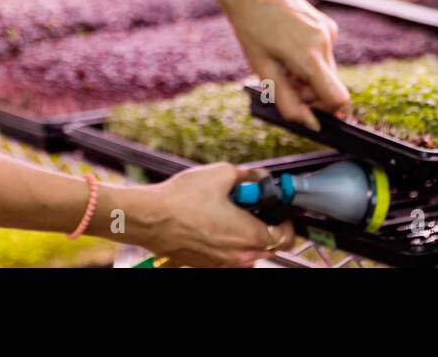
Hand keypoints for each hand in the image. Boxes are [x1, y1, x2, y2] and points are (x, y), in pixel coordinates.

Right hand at [136, 164, 295, 266]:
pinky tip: (211, 220)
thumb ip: (248, 175)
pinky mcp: (206, 264)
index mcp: (250, 236)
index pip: (286, 237)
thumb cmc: (183, 200)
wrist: (151, 218)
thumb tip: (257, 176)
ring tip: (226, 211)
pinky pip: (226, 254)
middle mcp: (240, 256)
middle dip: (263, 223)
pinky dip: (226, 240)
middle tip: (249, 204)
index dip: (286, 220)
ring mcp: (222, 263)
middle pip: (266, 244)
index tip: (278, 208)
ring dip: (243, 233)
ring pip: (245, 250)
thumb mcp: (222, 173)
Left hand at [220, 0, 350, 131]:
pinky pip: (324, 53)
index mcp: (310, 57)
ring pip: (326, 70)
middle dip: (309, 90)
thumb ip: (289, 103)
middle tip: (282, 79)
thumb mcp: (265, 73)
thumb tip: (311, 125)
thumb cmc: (253, 32)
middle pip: (329, 85)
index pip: (338, 99)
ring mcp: (328, 31)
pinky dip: (310, 57)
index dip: (323, 109)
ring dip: (307, 74)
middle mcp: (325, 43)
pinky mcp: (327, 25)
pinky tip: (289, 46)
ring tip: (282, 60)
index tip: (304, 105)